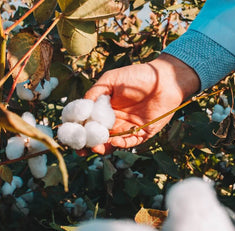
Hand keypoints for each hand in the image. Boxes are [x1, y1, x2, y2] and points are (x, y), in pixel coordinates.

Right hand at [84, 53, 199, 153]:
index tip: (70, 134)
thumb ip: (95, 92)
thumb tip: (81, 107)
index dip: (78, 130)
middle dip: (88, 144)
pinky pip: (129, 143)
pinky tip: (113, 141)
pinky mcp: (142, 134)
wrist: (164, 80)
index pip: (88, 123)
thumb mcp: (111, 80)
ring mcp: (128, 128)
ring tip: (96, 147)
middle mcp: (114, 120)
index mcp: (105, 108)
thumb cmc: (138, 76)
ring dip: (102, 147)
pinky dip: (120, 145)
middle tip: (81, 148)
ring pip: (111, 143)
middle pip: (97, 137)